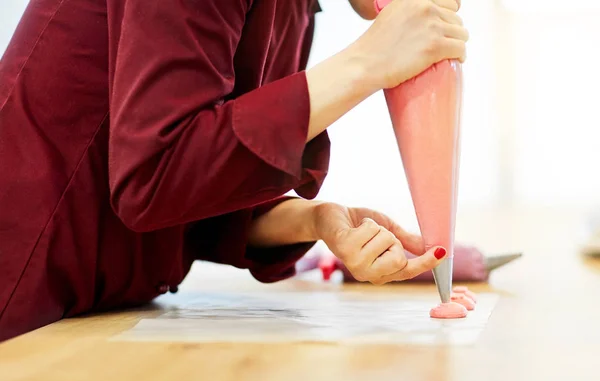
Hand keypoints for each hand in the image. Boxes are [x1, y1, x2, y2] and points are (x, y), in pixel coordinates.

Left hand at [312, 202, 446, 284]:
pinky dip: (366, 222)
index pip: (407, 271)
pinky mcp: (345, 250)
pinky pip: (371, 231)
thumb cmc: (358, 225)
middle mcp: (367, 274)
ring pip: (386, 241)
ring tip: (362, 229)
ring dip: (376, 228)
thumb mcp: (387, 232)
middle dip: (392, 240)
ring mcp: (355, 264)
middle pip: (399, 259)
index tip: (442, 251)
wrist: (330, 216)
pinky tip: (353, 227)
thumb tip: (430, 246)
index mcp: (379, 273)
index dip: (425, 262)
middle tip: (376, 234)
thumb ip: (406, 242)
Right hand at [350, 0, 468, 88]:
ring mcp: (432, 27)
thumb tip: (422, 17)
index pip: (450, 2)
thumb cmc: (374, 46)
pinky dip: (461, 55)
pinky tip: (456, 60)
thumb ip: (408, 10)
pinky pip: (460, 48)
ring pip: (462, 33)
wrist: (365, 64)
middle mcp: (425, 8)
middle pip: (456, 18)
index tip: (445, 28)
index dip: (449, 17)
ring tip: (448, 54)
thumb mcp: (391, 14)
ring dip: (457, 44)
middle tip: (443, 45)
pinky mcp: (435, 46)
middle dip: (452, 32)